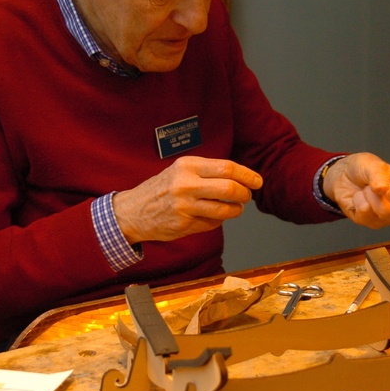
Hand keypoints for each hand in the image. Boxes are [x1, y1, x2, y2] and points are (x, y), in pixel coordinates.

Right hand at [112, 156, 262, 243]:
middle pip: (229, 189)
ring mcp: (184, 206)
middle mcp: (186, 184)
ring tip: (235, 208)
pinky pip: (213, 223)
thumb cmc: (162, 188)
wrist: (132, 211)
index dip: (247, 175)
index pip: (227, 168)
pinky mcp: (184, 224)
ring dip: (236, 210)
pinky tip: (212, 216)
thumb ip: (208, 172)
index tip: (257, 181)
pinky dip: (218, 220)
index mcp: (187, 166)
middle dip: (245, 194)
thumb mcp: (181, 171)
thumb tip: (241, 176)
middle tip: (247, 196)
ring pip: (225, 210)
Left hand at [323, 153, 389, 226]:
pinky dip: (359, 201)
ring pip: (387, 213)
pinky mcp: (372, 222)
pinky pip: (367, 215)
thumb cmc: (364, 168)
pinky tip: (359, 197)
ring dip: (372, 196)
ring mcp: (389, 216)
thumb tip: (383, 188)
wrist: (342, 175)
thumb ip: (379, 175)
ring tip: (367, 188)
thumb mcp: (373, 164)